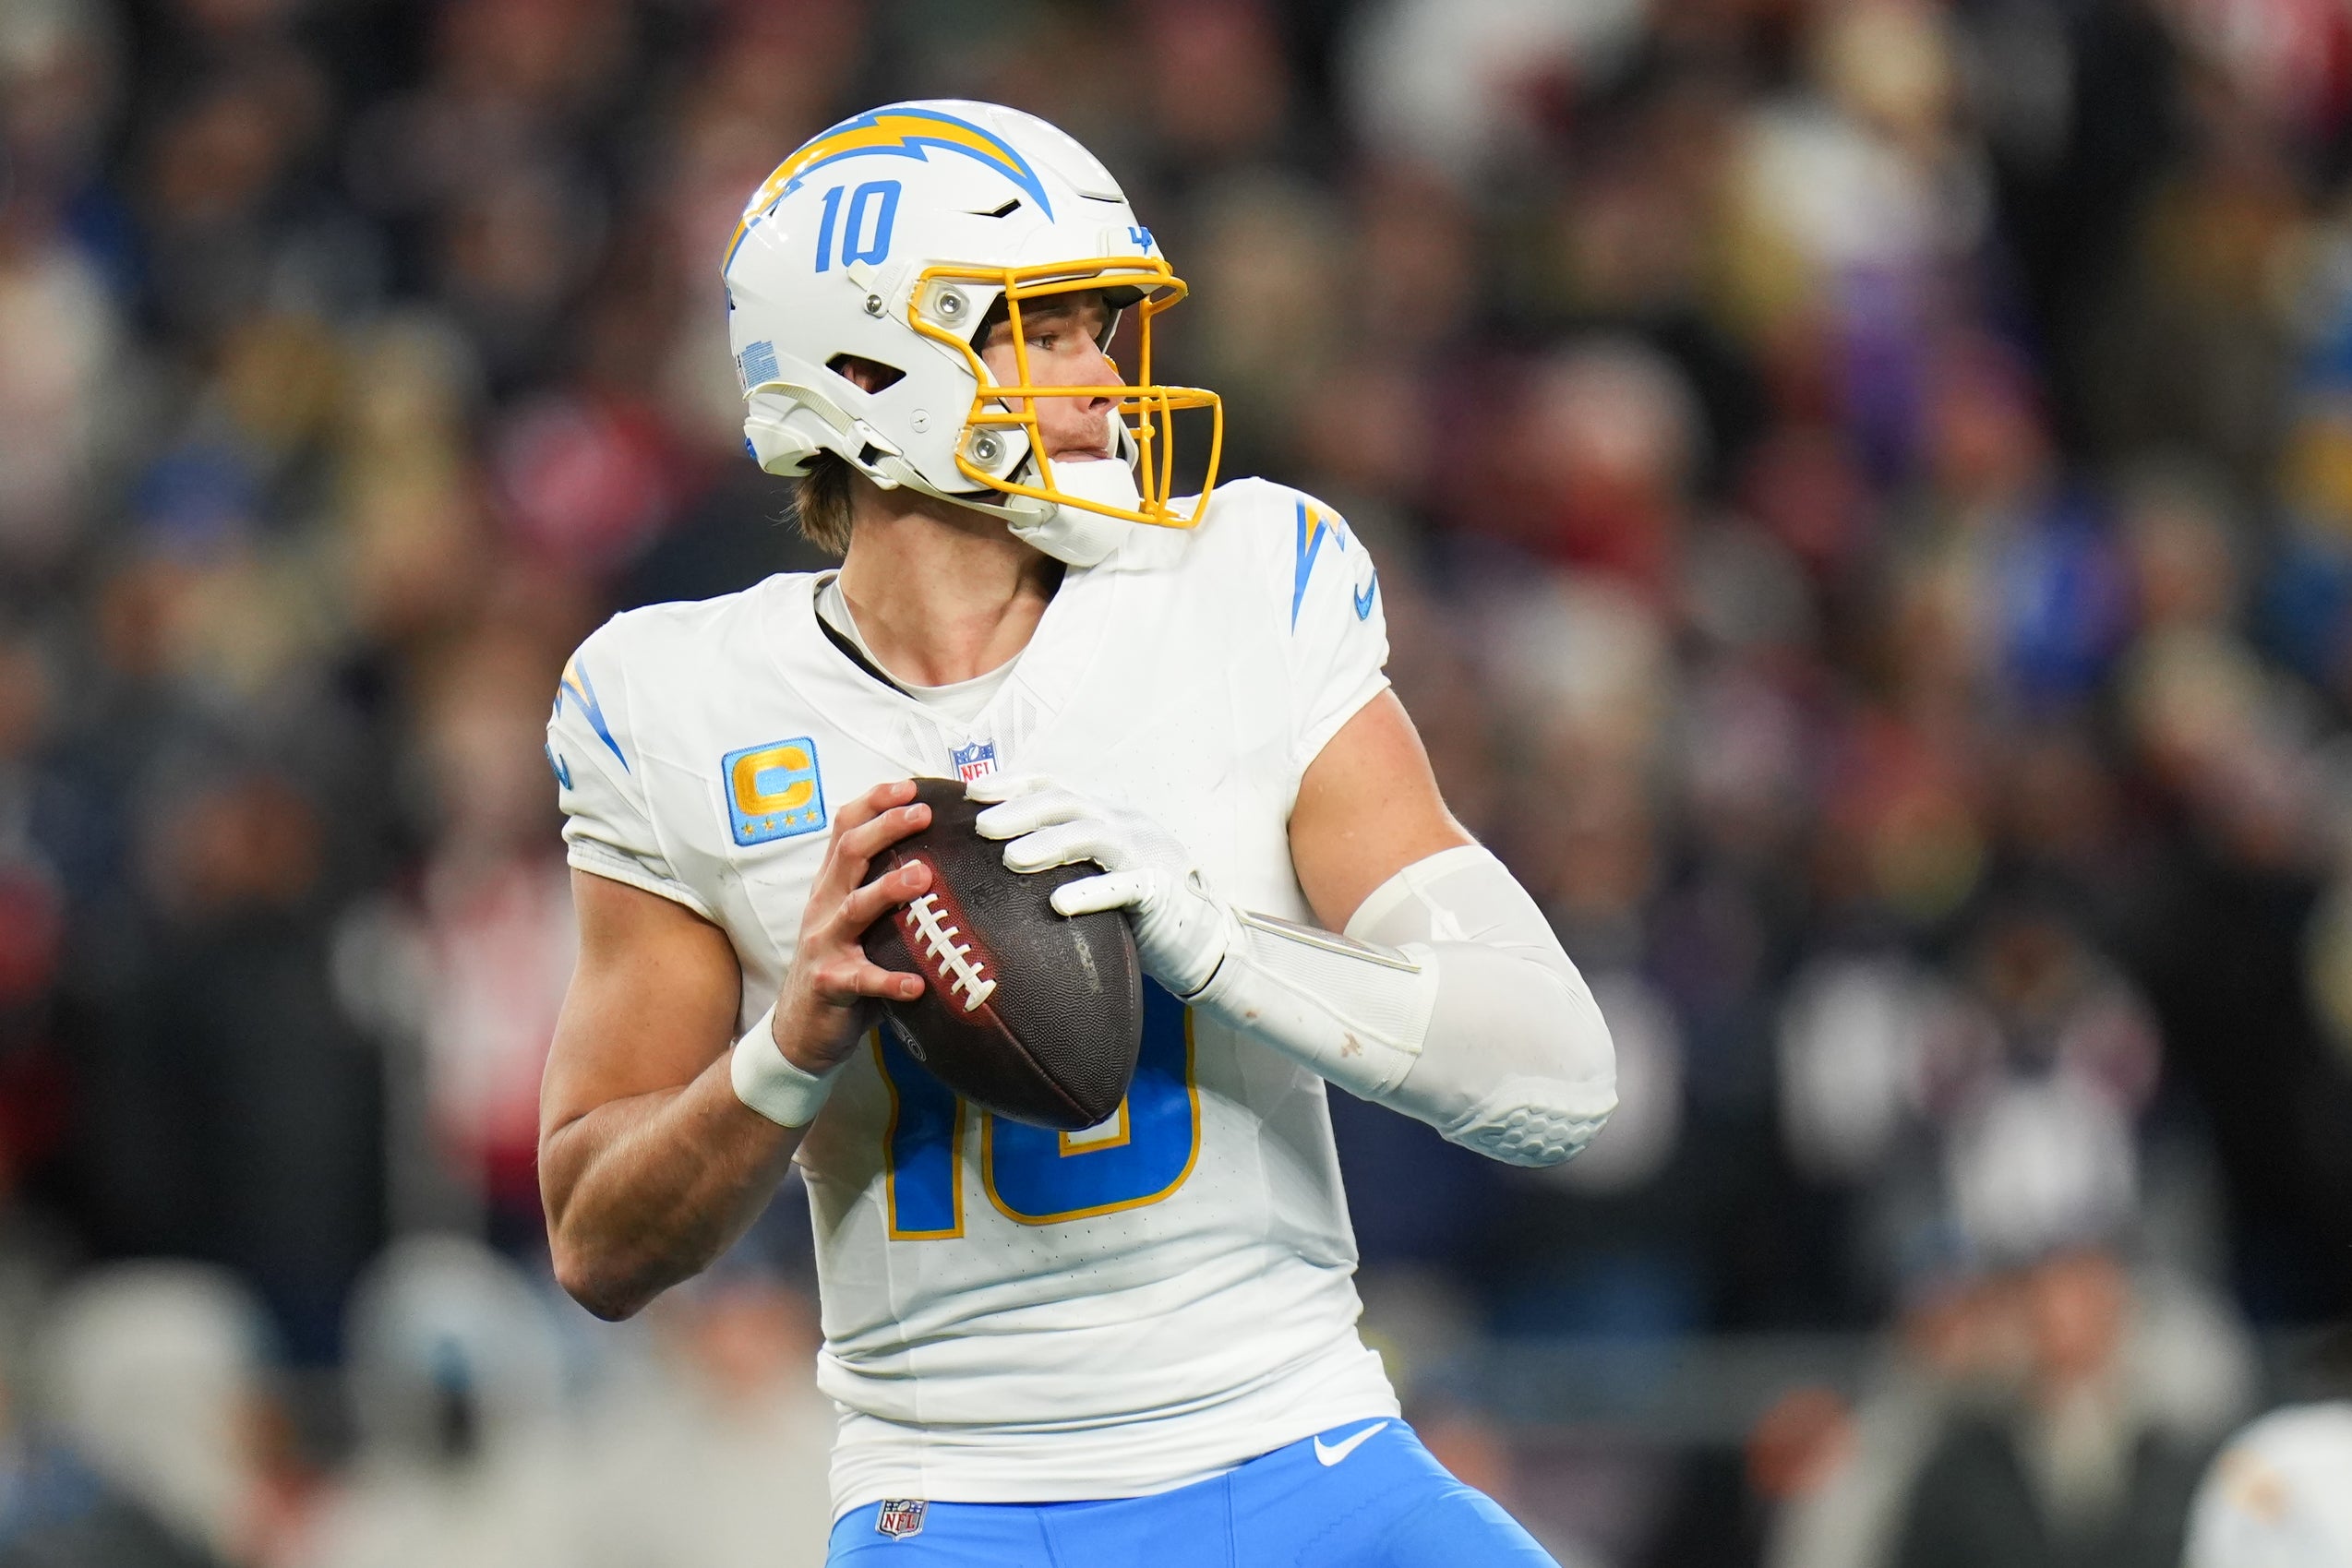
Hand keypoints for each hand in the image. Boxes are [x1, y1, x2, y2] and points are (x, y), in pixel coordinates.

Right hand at [770, 781, 932, 1073]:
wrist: (801, 1029)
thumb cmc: (843, 966)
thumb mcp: (857, 920)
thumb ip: (886, 891)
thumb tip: (944, 860)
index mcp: (832, 885)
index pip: (845, 828)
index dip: (873, 802)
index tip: (908, 786)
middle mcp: (825, 906)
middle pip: (849, 853)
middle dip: (885, 828)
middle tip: (922, 815)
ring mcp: (825, 945)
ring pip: (854, 908)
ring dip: (888, 890)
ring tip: (922, 878)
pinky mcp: (830, 984)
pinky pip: (861, 980)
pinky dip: (889, 981)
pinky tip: (917, 984)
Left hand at [969, 775, 1232, 996]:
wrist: (1198, 935)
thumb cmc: (1133, 903)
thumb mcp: (1096, 864)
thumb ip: (1060, 852)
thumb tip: (996, 852)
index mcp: (1104, 812)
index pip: (1055, 785)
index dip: (1014, 783)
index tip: (972, 791)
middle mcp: (1123, 823)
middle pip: (1066, 803)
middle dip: (1020, 810)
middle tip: (981, 827)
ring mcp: (1143, 853)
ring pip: (1092, 835)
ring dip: (1049, 844)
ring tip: (1011, 858)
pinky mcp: (1158, 893)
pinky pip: (1123, 887)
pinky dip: (1090, 892)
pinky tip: (1059, 903)